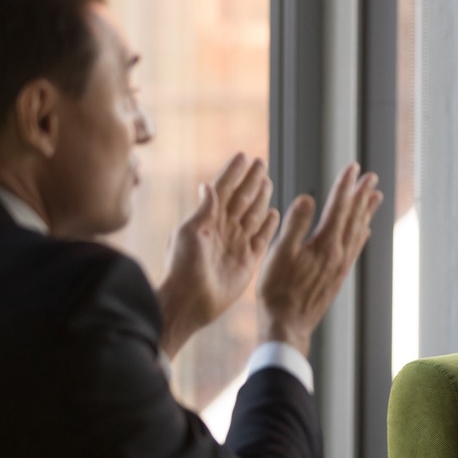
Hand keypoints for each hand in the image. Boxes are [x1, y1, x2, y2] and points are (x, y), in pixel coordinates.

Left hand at [156, 154, 279, 357]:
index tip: (243, 156)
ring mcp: (236, 243)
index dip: (233, 173)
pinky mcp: (248, 260)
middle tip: (261, 162)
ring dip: (260, 197)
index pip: (223, 189)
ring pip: (253, 214)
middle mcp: (223, 228)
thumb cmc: (182, 267)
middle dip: (250, 180)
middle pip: (241, 198)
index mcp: (207, 219)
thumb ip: (203, 211)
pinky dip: (269, 225)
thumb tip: (207, 185)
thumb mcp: (188, 234)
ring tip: (267, 181)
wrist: (190, 302)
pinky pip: (262, 237)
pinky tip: (275, 213)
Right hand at [256, 162, 382, 354]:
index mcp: (325, 244)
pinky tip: (364, 231)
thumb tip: (308, 197)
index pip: (338, 207)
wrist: (288, 326)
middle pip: (354, 217)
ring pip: (358, 231)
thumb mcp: (280, 254)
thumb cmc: (277, 291)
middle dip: (362, 195)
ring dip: (366, 212)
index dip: (345, 185)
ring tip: (376, 196)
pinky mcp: (338, 277)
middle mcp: (339, 253)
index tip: (352, 167)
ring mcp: (341, 266)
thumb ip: (295, 224)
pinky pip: (354, 249)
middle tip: (372, 176)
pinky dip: (361, 234)